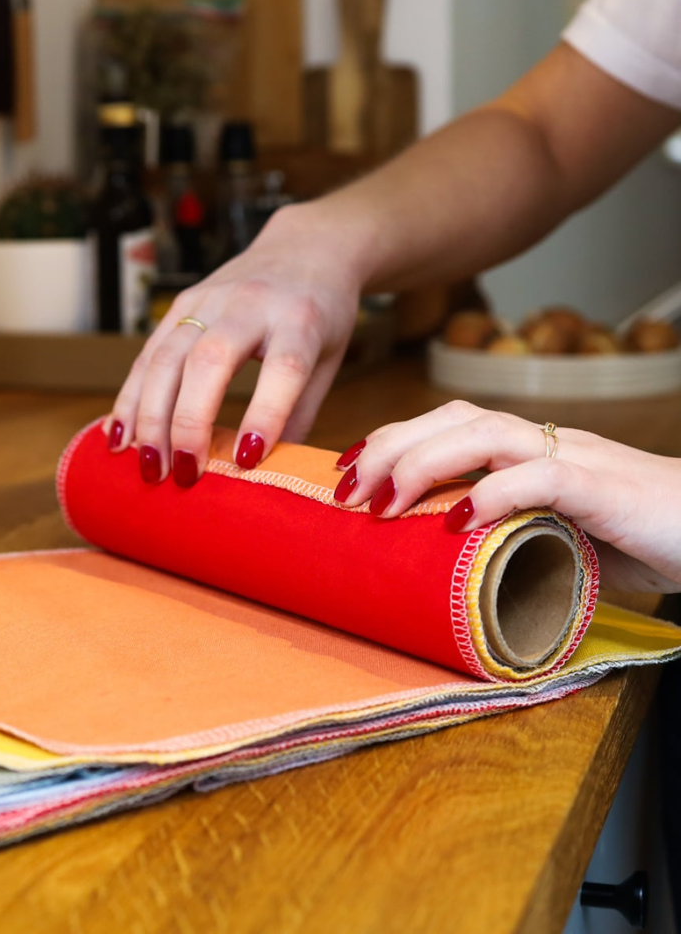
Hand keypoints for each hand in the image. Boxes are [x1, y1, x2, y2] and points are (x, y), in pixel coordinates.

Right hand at [105, 202, 364, 487]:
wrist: (305, 246)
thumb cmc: (321, 314)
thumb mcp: (327, 360)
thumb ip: (299, 415)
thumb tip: (268, 476)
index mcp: (300, 319)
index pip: (284, 366)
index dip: (265, 414)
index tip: (247, 461)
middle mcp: (251, 303)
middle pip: (209, 359)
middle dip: (189, 421)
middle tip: (183, 473)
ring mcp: (210, 299)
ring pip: (167, 356)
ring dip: (151, 416)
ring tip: (149, 465)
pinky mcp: (182, 301)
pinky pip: (148, 352)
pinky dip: (131, 397)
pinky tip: (121, 437)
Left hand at [335, 400, 680, 591]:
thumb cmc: (636, 539)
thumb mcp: (555, 533)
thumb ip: (505, 533)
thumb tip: (438, 562)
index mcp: (529, 449)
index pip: (448, 424)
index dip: (393, 440)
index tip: (346, 472)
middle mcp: (546, 443)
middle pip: (453, 419)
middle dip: (390, 448)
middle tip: (346, 491)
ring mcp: (577, 459)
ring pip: (485, 434)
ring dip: (424, 464)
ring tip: (383, 504)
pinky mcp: (606, 489)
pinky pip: (541, 476)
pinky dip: (493, 493)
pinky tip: (457, 520)